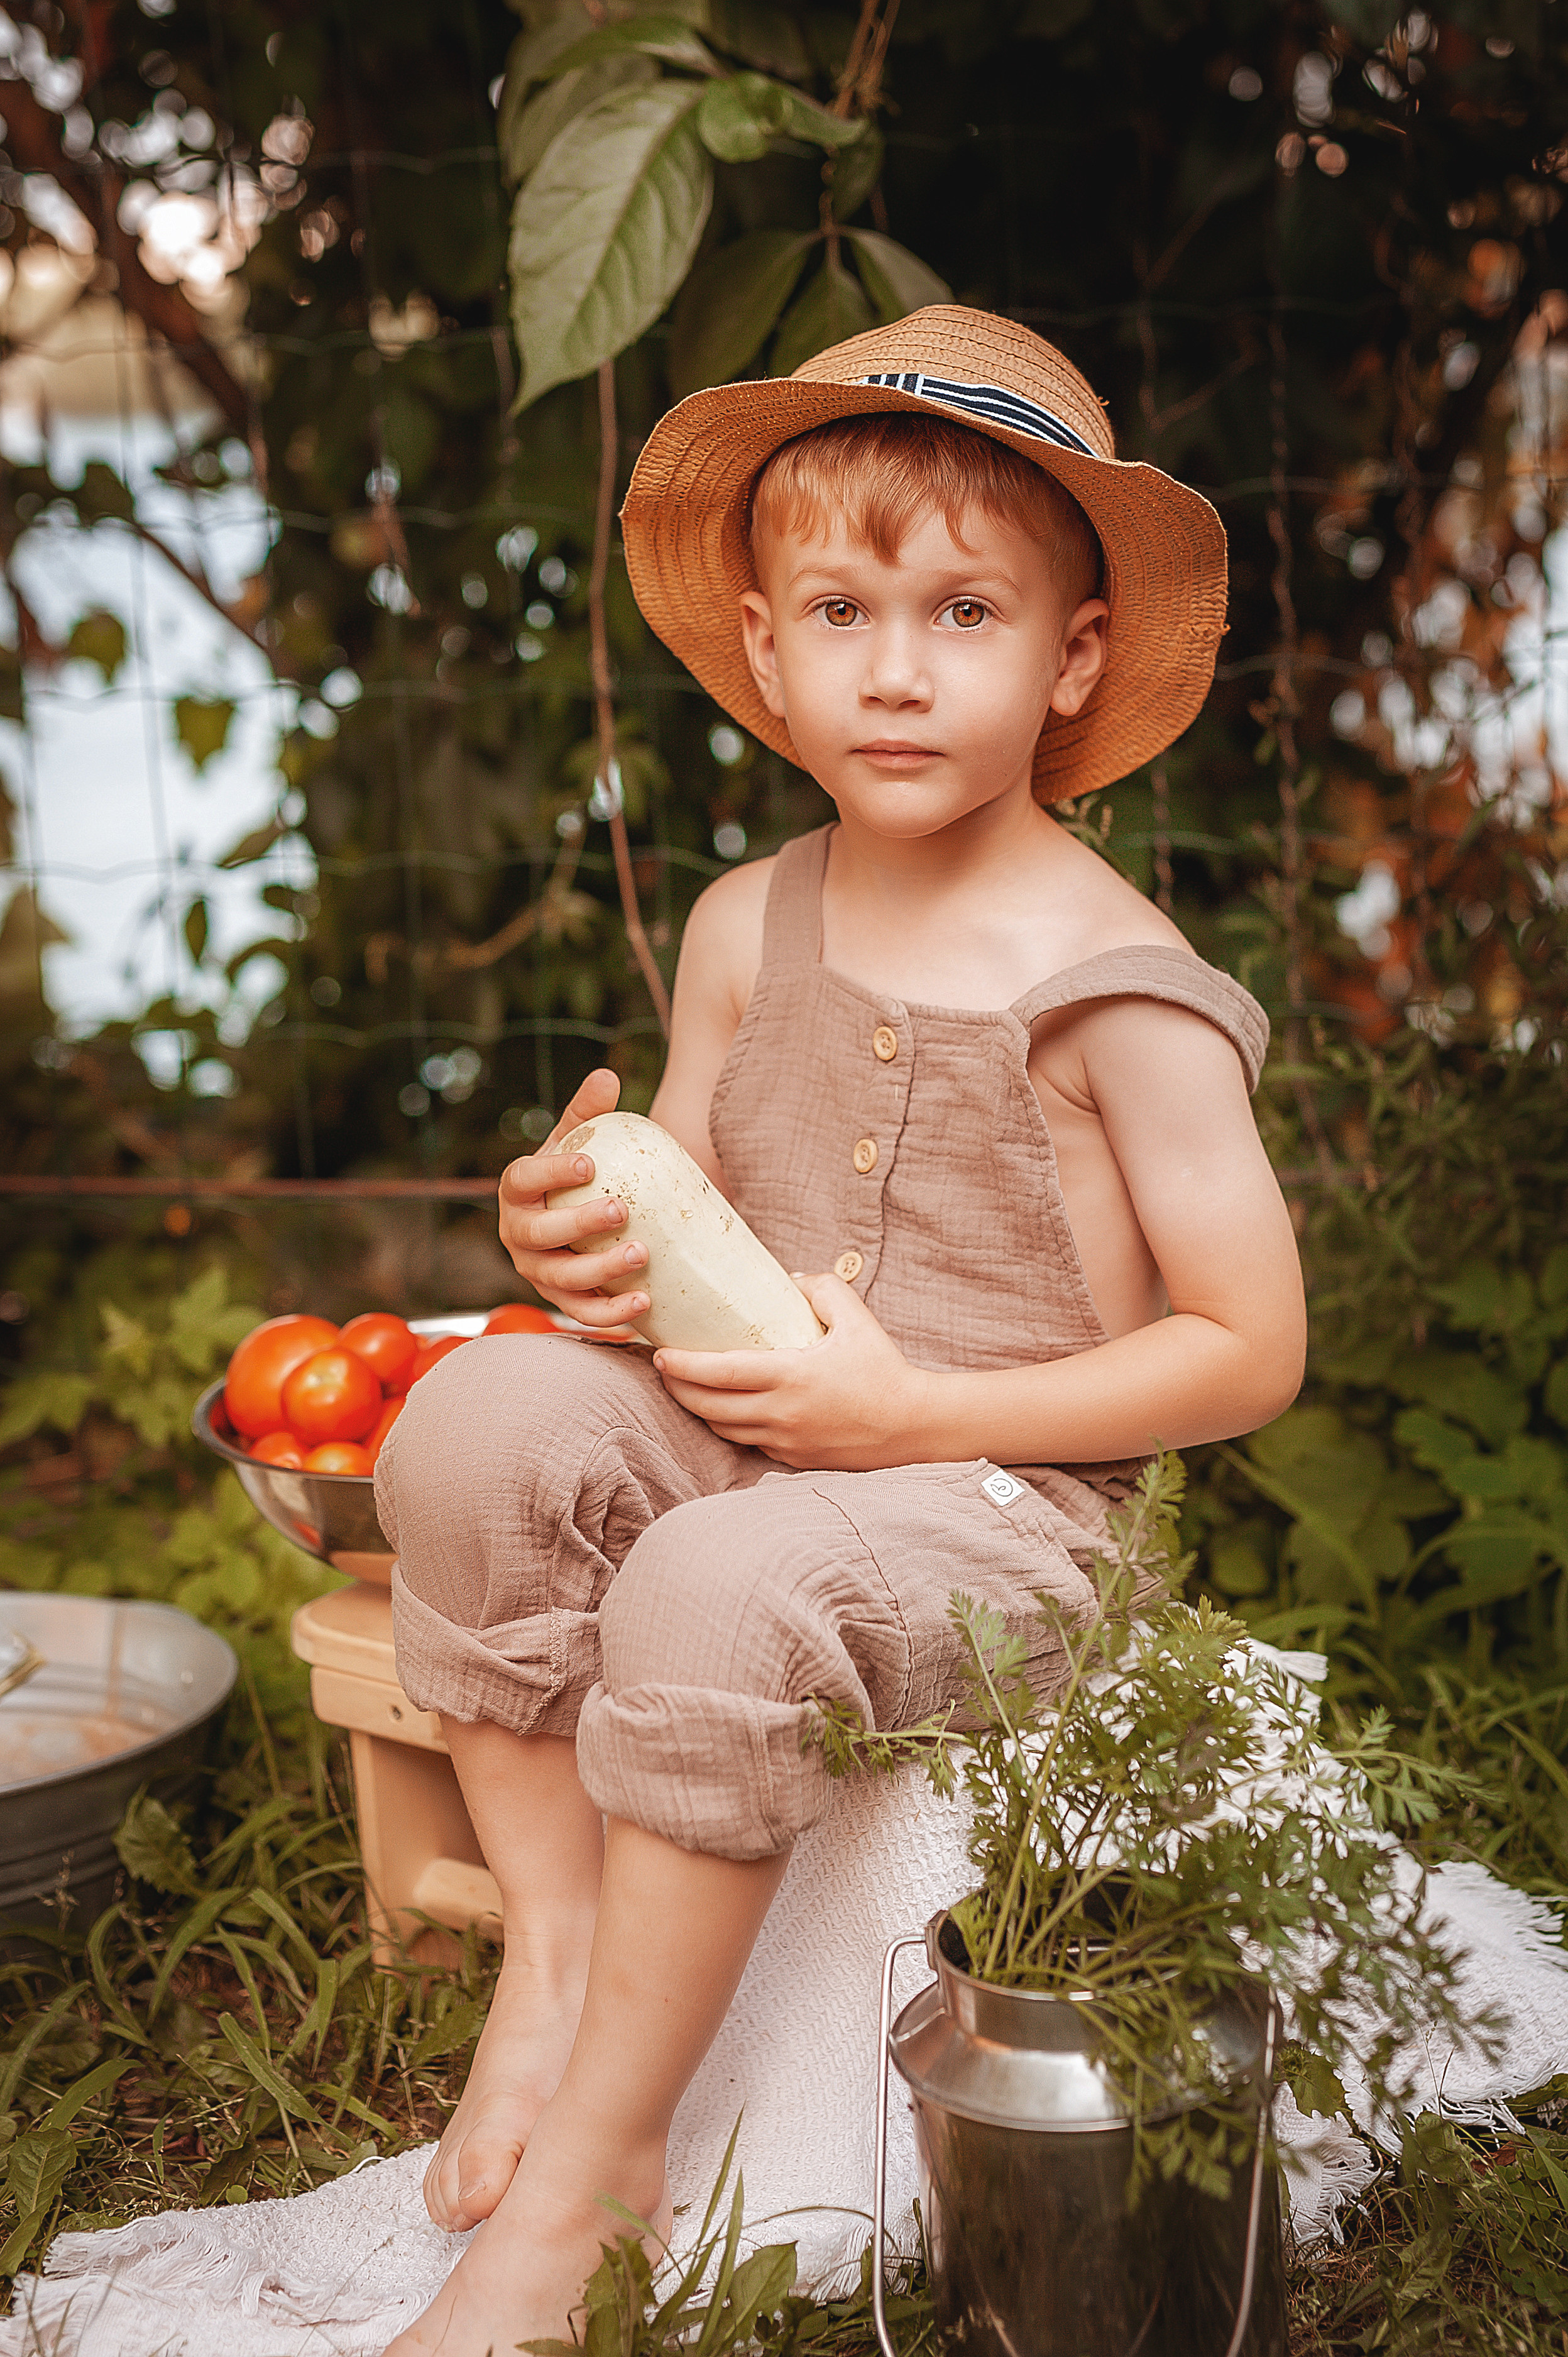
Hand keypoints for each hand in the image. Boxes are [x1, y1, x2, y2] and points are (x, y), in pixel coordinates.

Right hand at [496, 1070, 649, 1327]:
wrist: (572, 1221)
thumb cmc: (575, 1176)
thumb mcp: (577, 1142)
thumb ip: (588, 1112)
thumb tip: (607, 1076)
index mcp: (516, 1190)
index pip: (524, 1178)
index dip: (551, 1172)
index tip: (589, 1164)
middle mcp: (517, 1233)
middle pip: (538, 1233)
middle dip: (577, 1224)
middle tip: (620, 1211)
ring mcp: (535, 1271)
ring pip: (559, 1279)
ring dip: (599, 1272)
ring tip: (641, 1254)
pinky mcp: (559, 1300)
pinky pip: (581, 1312)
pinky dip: (610, 1314)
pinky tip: (644, 1303)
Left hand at [651, 1273, 934, 1469]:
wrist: (914, 1425)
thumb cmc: (884, 1369)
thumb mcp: (856, 1317)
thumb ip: (821, 1288)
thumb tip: (789, 1278)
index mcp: (790, 1377)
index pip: (719, 1374)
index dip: (682, 1366)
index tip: (661, 1354)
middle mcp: (781, 1414)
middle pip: (708, 1407)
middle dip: (677, 1389)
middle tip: (663, 1369)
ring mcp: (785, 1441)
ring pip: (724, 1429)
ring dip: (700, 1410)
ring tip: (688, 1388)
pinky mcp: (793, 1459)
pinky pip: (749, 1443)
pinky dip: (731, 1426)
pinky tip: (728, 1410)